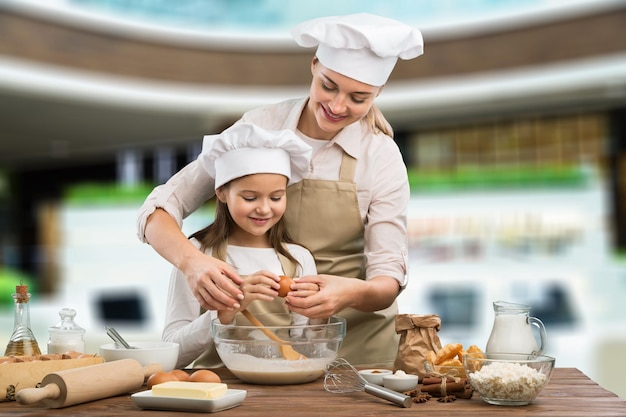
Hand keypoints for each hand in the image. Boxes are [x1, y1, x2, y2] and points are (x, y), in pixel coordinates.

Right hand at [180, 251, 243, 310]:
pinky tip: (220, 307)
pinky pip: (203, 303)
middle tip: (237, 305)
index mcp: (211, 271)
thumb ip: (232, 274)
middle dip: (228, 301)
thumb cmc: (208, 263)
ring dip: (221, 306)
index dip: (233, 291)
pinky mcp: (194, 292)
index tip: (241, 296)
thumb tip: (242, 283)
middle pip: (217, 294)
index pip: (224, 284)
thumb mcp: (221, 265)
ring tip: (230, 307)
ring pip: (210, 300)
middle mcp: (203, 280)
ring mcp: (197, 287)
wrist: (191, 262)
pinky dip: (212, 307)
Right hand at [218, 270, 280, 323]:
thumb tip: (275, 283)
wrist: (234, 305)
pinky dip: (266, 297)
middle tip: (278, 286)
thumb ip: (261, 284)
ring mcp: (245, 289)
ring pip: (260, 288)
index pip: (262, 272)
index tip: (278, 278)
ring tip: (276, 294)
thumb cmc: (245, 296)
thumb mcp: (252, 287)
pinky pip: (258, 296)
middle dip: (271, 281)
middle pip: (261, 278)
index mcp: (250, 277)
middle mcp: (247, 281)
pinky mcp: (245, 296)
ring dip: (270, 291)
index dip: (271, 274)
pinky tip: (271, 299)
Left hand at [285, 274, 400, 318]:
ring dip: (298, 311)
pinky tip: (300, 307)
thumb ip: (308, 280)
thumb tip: (294, 282)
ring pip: (309, 316)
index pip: (305, 303)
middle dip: (294, 307)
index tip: (288, 296)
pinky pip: (314, 316)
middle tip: (286, 302)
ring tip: (291, 305)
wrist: (354, 293)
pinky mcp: (328, 315)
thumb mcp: (323, 278)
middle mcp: (326, 307)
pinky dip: (305, 312)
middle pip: (305, 311)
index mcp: (325, 297)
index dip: (294, 301)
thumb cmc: (340, 284)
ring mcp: (328, 313)